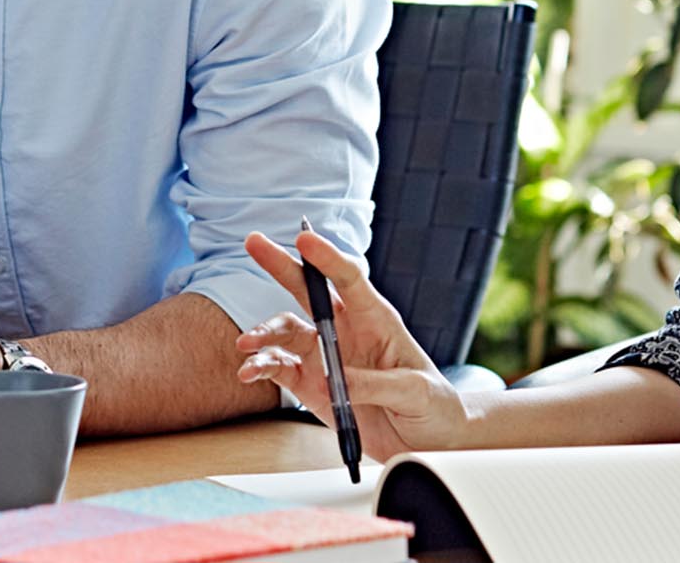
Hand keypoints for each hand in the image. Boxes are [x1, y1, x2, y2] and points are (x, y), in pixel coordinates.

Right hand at [235, 227, 469, 458]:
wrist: (428, 441)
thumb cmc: (433, 404)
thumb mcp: (413, 390)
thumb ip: (374, 383)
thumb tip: (333, 381)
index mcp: (376, 319)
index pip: (349, 279)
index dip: (326, 257)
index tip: (304, 239)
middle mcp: (345, 331)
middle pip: (308, 291)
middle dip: (281, 265)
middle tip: (253, 242)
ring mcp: (325, 356)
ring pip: (286, 331)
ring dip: (264, 333)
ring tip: (246, 344)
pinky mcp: (311, 384)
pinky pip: (280, 369)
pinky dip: (261, 367)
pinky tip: (249, 371)